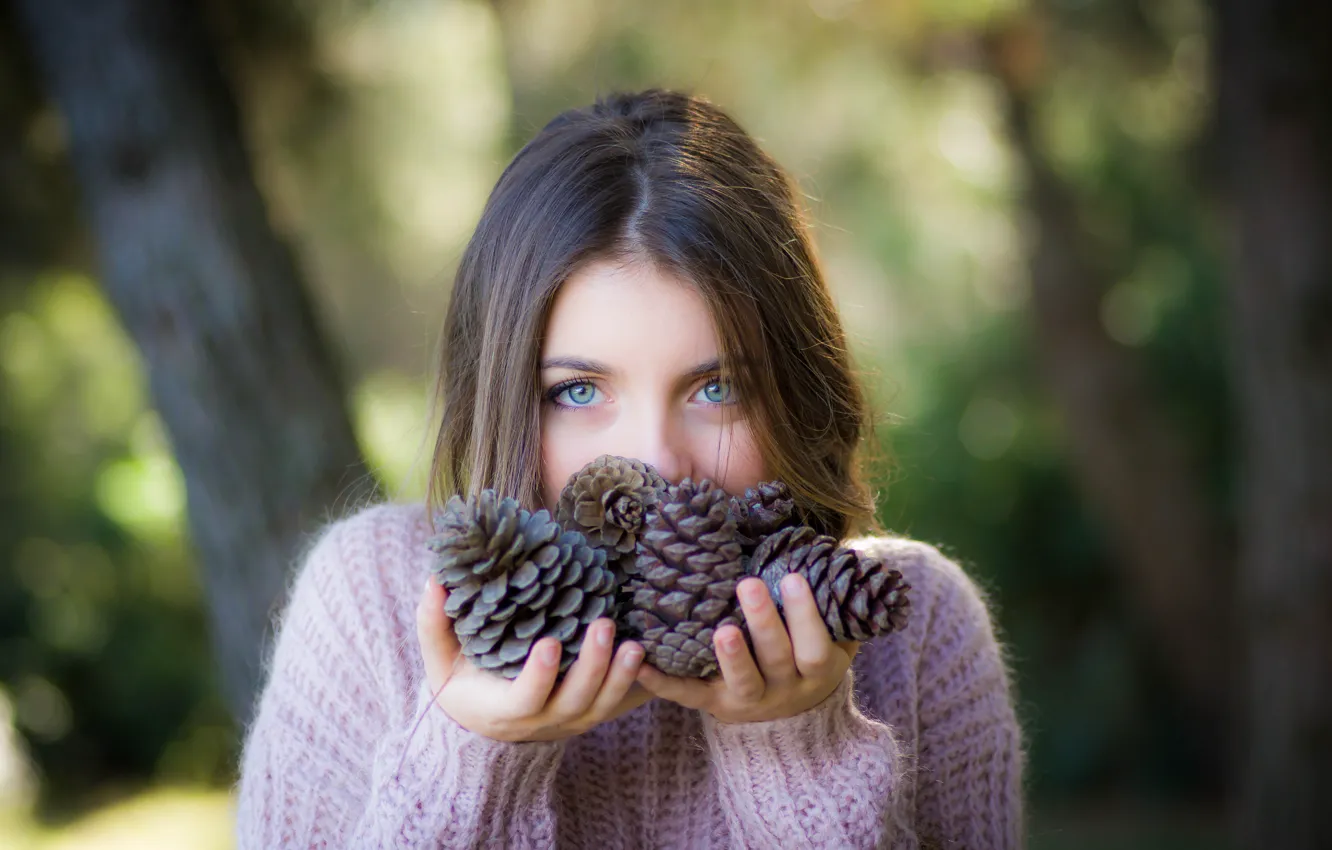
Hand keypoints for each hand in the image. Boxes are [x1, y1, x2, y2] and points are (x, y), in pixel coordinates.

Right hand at [416, 579, 652, 741]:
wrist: (482, 724)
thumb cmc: (461, 683)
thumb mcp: (440, 659)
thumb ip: (434, 623)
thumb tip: (434, 579)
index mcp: (503, 709)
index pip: (525, 699)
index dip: (539, 675)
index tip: (549, 642)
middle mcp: (541, 721)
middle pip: (574, 701)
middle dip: (592, 666)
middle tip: (603, 624)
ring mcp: (569, 720)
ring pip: (601, 705)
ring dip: (620, 675)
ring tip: (634, 643)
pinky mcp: (589, 714)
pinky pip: (616, 703)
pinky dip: (633, 682)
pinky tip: (647, 654)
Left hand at [636, 574, 858, 723]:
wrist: (793, 710)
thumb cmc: (809, 650)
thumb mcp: (833, 633)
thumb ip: (831, 600)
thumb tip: (834, 550)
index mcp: (816, 670)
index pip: (816, 648)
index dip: (806, 616)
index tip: (791, 577)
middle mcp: (785, 689)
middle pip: (777, 660)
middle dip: (764, 623)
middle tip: (747, 584)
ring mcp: (748, 701)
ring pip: (742, 683)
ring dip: (731, 657)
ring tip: (720, 629)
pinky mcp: (714, 705)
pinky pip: (688, 696)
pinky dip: (662, 682)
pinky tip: (641, 662)